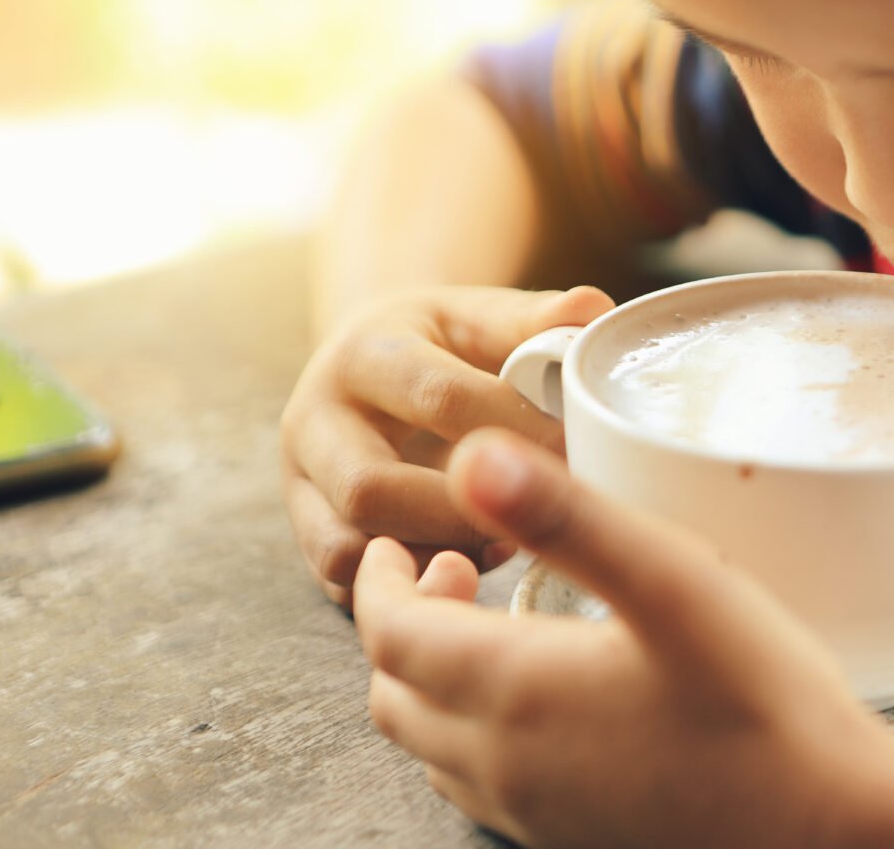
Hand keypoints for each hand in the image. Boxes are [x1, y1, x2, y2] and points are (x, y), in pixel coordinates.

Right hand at [281, 286, 613, 605]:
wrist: (368, 364)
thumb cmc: (441, 343)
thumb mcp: (478, 316)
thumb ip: (534, 318)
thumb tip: (593, 309)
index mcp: (363, 354)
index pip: (437, 398)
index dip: (516, 431)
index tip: (579, 451)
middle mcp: (313, 420)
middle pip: (371, 487)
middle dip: (467, 510)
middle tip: (541, 510)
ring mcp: (300, 484)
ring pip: (349, 547)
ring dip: (435, 555)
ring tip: (508, 539)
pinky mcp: (308, 534)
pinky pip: (345, 585)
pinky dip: (412, 582)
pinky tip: (472, 562)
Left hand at [353, 428, 890, 848]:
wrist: (830, 829)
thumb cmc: (763, 706)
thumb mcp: (672, 583)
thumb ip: (568, 517)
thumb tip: (471, 458)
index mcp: (512, 692)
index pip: (391, 635)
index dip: (379, 581)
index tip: (397, 543)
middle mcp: (505, 764)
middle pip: (396, 694)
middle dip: (401, 625)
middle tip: (449, 571)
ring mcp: (536, 812)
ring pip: (433, 747)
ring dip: (434, 680)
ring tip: (487, 627)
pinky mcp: (572, 839)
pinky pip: (481, 785)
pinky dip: (472, 731)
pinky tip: (537, 703)